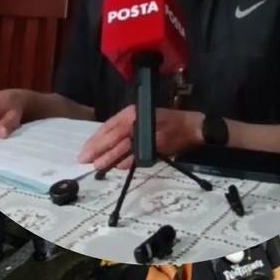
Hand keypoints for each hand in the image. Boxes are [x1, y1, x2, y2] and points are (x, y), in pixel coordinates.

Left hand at [79, 106, 204, 170]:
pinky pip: (139, 155)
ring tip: (98, 166)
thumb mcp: (146, 117)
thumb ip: (128, 129)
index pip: (110, 125)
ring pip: (124, 146)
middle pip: (114, 136)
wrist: (194, 126)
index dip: (96, 139)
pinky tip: (119, 167)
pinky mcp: (158, 144)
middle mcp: (140, 120)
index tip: (85, 149)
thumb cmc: (170, 121)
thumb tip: (107, 145)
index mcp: (134, 112)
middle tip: (85, 160)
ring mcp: (149, 133)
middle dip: (98, 149)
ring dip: (110, 157)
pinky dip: (128, 161)